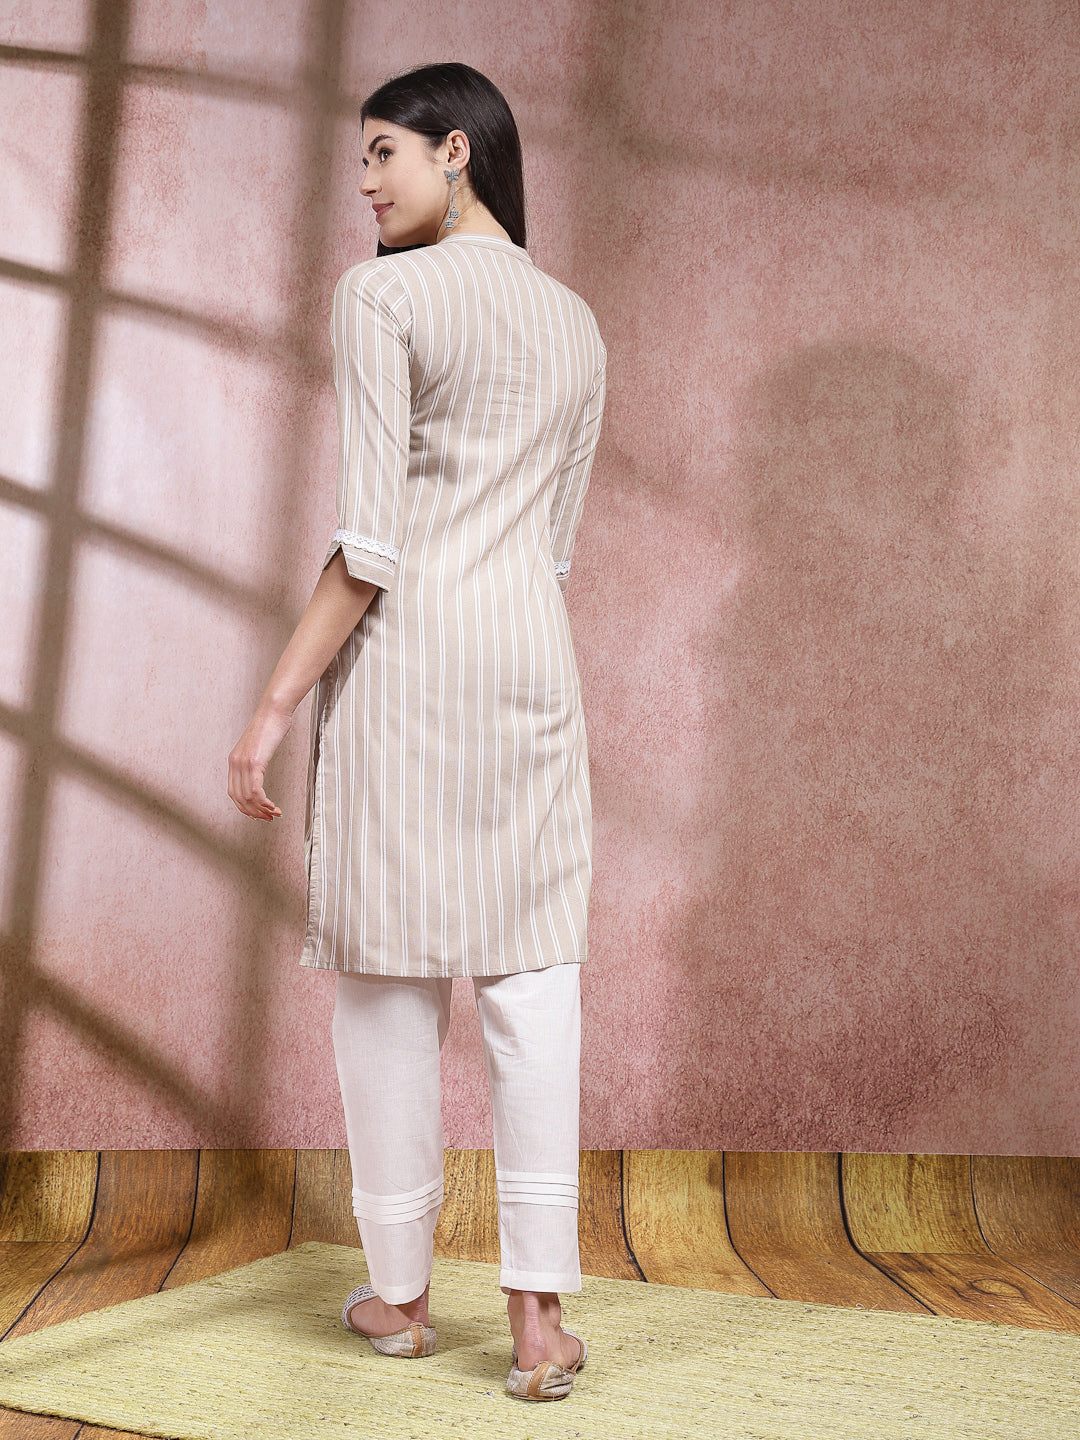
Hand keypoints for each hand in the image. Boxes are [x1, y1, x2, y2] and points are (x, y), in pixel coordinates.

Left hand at [227, 701, 293, 819]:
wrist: (274, 710)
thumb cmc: (271, 725)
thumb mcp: (260, 746)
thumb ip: (257, 759)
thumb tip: (261, 770)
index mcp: (234, 760)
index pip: (233, 792)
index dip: (245, 807)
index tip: (258, 813)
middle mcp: (235, 763)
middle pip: (239, 798)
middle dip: (254, 812)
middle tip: (268, 818)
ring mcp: (243, 763)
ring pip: (248, 797)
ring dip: (261, 809)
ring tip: (274, 814)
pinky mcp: (255, 762)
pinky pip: (255, 790)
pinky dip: (264, 802)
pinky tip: (273, 806)